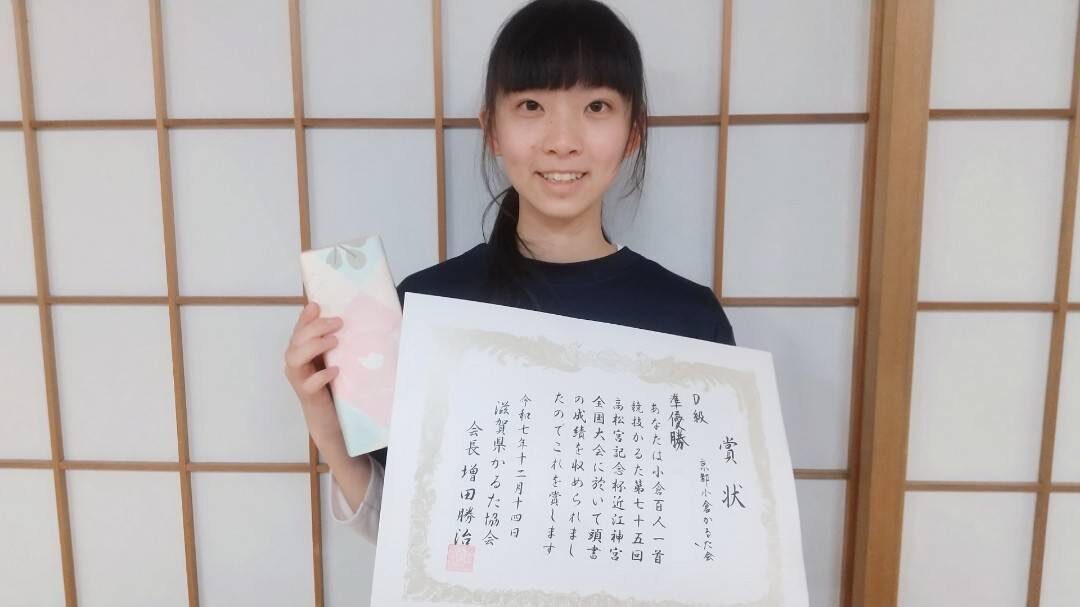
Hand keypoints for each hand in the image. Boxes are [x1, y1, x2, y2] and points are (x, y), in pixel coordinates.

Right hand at [284, 301, 344, 447]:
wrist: (332, 420)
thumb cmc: (334, 385)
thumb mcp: (335, 359)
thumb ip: (334, 342)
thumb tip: (345, 319)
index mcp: (301, 352)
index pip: (299, 330)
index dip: (305, 317)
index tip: (317, 305)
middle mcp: (296, 364)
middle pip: (296, 340)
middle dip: (316, 328)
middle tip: (338, 323)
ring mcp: (299, 380)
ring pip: (295, 358)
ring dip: (314, 346)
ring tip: (335, 342)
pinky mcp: (308, 395)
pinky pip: (309, 383)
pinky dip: (321, 375)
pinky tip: (336, 370)